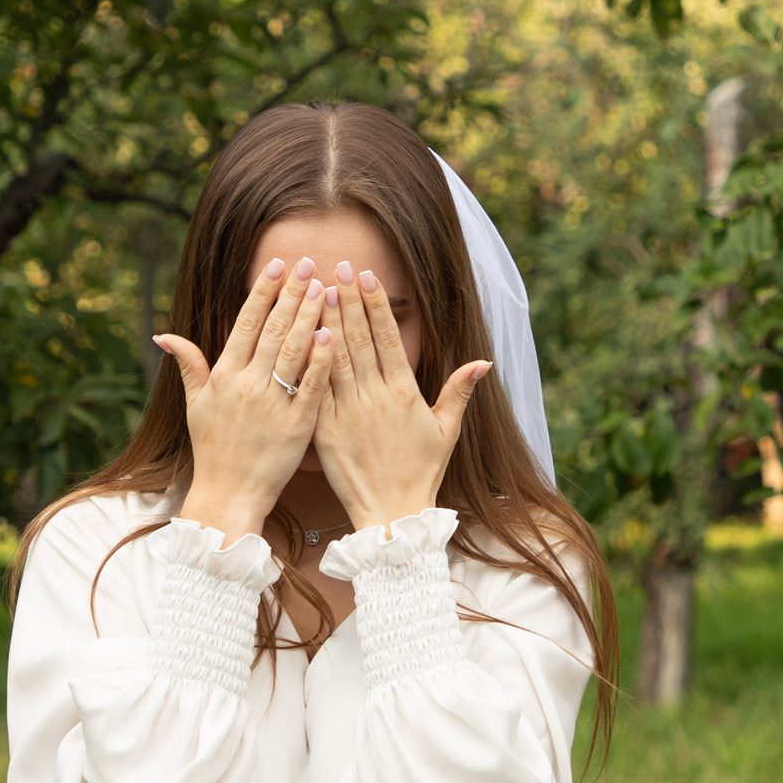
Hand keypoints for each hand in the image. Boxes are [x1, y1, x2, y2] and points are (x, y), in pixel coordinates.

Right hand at [155, 257, 337, 545]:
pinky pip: (311, 387)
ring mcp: (273, 404)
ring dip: (309, 316)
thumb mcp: (195, 405)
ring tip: (324, 288)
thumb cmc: (213, 449)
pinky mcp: (297, 425)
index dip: (263, 292)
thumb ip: (188, 365)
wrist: (229, 495)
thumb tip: (163, 334)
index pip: (245, 323)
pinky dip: (321, 360)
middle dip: (292, 293)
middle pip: (273, 329)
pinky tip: (332, 335)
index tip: (279, 265)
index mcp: (224, 376)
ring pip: (293, 351)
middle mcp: (247, 385)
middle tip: (310, 263)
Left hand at [313, 263, 489, 531]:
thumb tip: (483, 362)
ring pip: (333, 357)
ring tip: (316, 289)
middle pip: (358, 338)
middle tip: (337, 267)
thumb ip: (459, 392)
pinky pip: (313, 389)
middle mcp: (374, 397)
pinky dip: (307, 361)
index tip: (366, 276)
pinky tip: (299, 336)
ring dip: (324, 321)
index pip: (387, 337)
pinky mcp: (324, 430)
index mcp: (404, 393)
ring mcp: (347, 412)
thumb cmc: (422, 474)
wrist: (392, 515)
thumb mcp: (447, 431)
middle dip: (347, 299)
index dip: (375, 304)